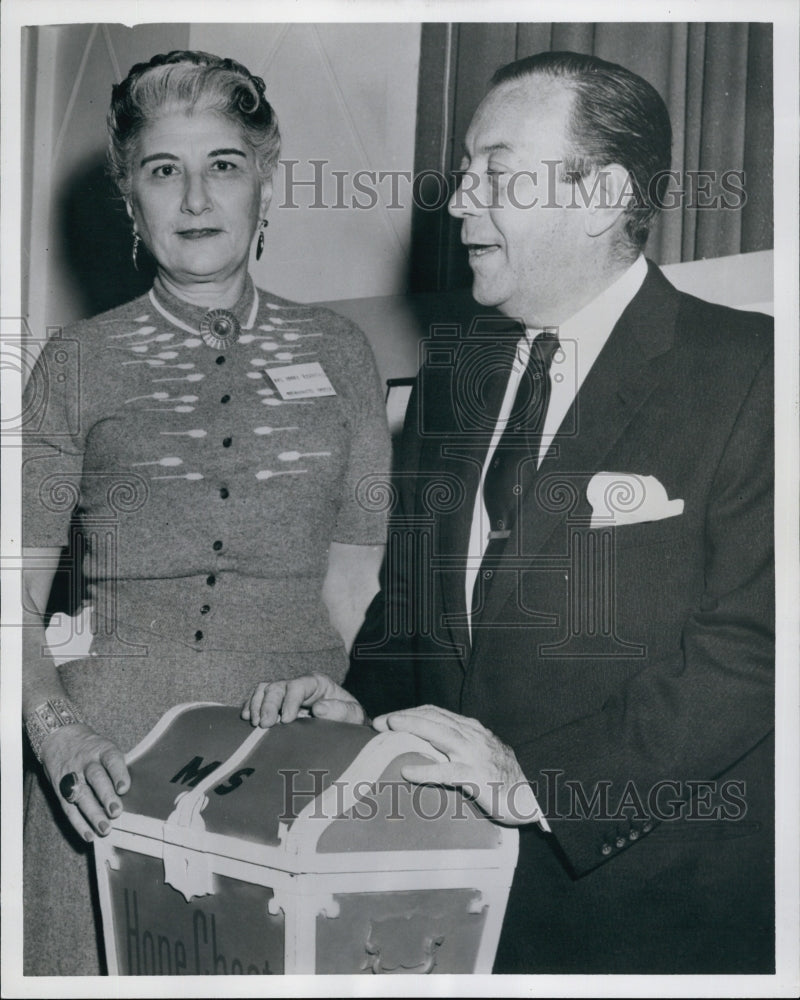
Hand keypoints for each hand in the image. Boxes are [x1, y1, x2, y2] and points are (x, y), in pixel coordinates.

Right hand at [39, 724, 129, 841]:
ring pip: (81, 795)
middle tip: (116, 812)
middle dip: (106, 796)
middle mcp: (86, 762)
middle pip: (96, 778)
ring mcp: (72, 776)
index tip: (124, 788)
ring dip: (93, 814)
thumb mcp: (105, 748)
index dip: (118, 773)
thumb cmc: (92, 749)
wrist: (59, 738)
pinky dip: (79, 823)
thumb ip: (117, 767)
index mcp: (102, 750)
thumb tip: (134, 793)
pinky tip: (89, 834)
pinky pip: (69, 808)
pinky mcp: (60, 790)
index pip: (111, 759)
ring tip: (105, 829)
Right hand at [241, 672, 365, 727]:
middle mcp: (299, 684)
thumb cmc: (349, 716)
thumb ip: (340, 710)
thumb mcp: (353, 714)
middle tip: (265, 725)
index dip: (289, 701)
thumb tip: (319, 708)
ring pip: (265, 689)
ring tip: (254, 722)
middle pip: (277, 686)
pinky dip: (250, 706)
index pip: (298, 686)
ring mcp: (286, 693)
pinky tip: (247, 718)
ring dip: (256, 704)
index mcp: (317, 683)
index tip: (286, 720)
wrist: (344, 722)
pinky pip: (258, 698)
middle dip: (268, 704)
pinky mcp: (277, 703)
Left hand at [373, 705, 541, 825]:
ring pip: (441, 735)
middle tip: (379, 721)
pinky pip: (448, 772)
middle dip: (405, 716)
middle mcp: (473, 737)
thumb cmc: (501, 778)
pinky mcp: (478, 777)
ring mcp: (476, 755)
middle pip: (435, 718)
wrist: (529, 798)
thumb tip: (425, 745)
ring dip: (414, 728)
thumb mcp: (478, 754)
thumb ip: (457, 746)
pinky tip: (408, 772)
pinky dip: (426, 770)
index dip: (411, 712)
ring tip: (391, 728)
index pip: (436, 712)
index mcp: (471, 730)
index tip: (388, 718)